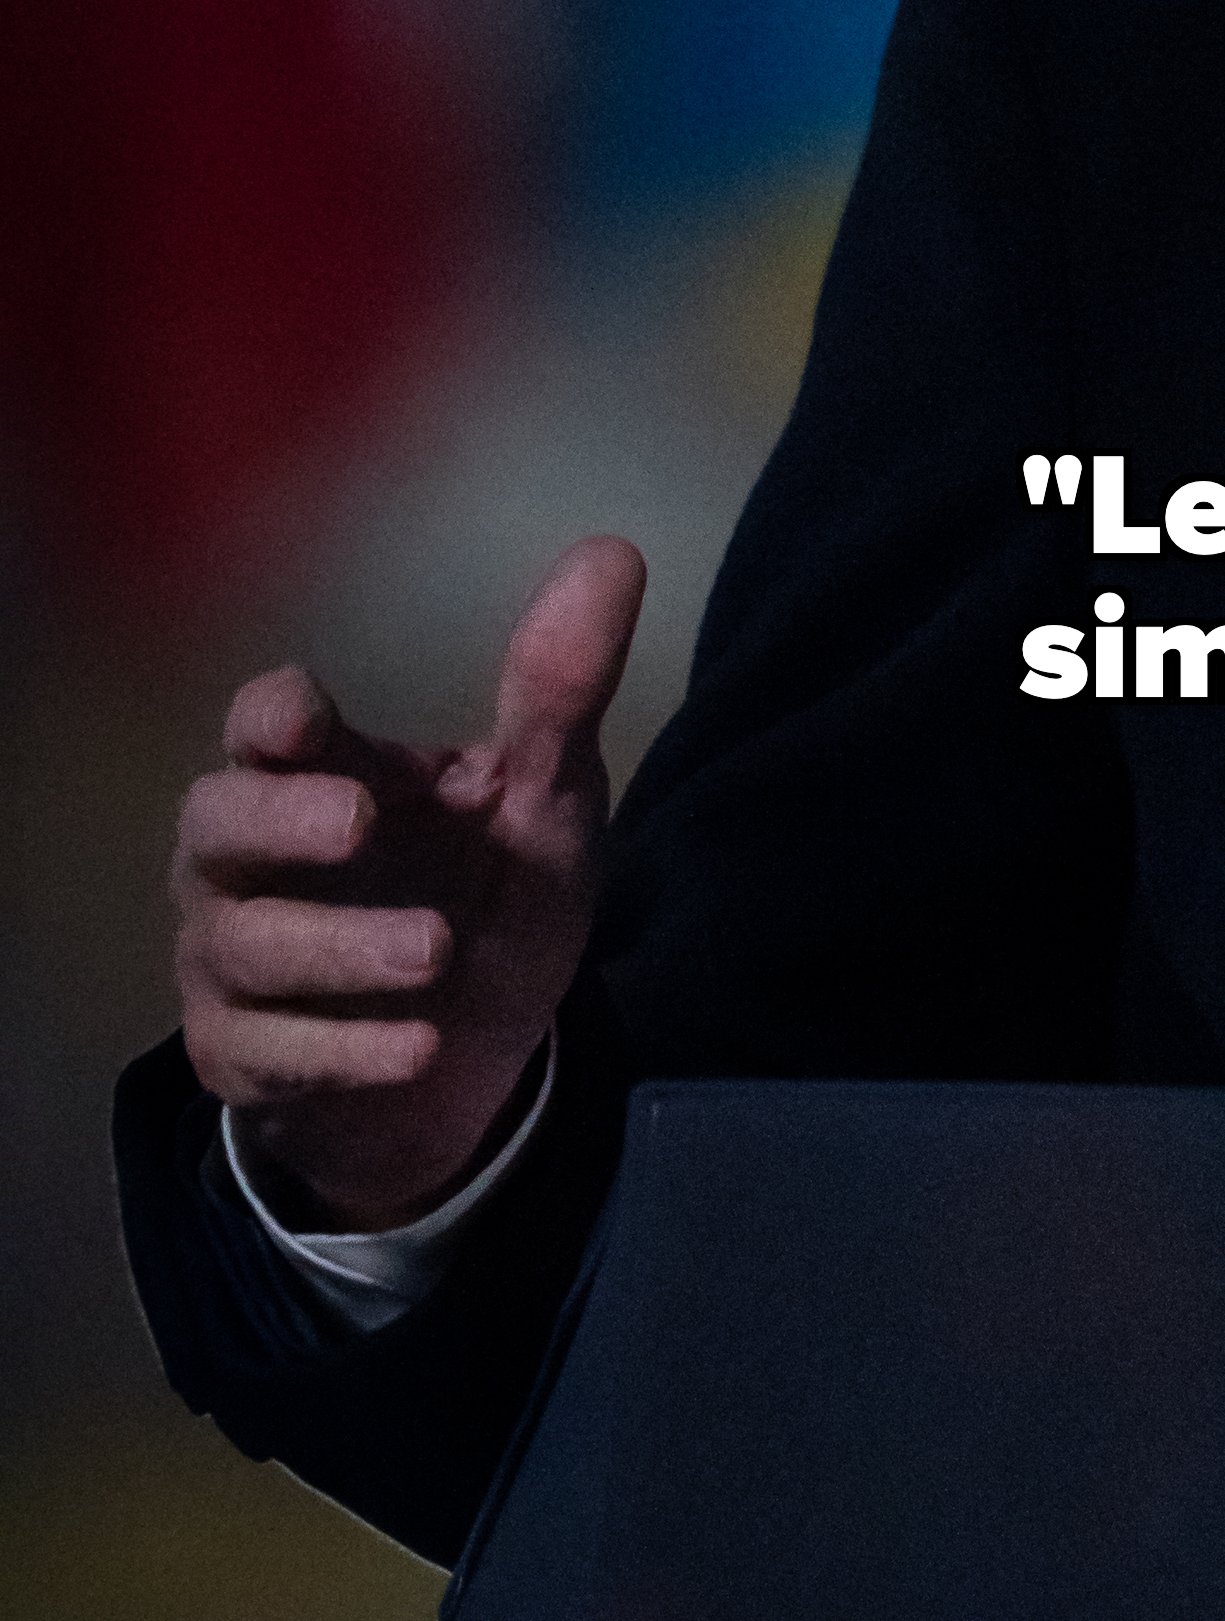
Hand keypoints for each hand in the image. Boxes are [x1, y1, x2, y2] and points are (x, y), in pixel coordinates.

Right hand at [171, 537, 646, 1235]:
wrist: (468, 1069)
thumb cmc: (483, 902)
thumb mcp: (540, 805)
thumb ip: (559, 692)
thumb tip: (614, 551)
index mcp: (315, 780)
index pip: (263, 730)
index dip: (271, 720)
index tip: (305, 717)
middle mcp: (251, 865)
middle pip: (214, 825)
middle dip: (277, 822)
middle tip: (358, 822)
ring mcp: (235, 965)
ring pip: (242, 947)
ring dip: (339, 949)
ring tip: (435, 952)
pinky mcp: (246, 1060)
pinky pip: (269, 1055)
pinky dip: (344, 1052)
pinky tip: (418, 1048)